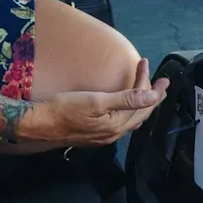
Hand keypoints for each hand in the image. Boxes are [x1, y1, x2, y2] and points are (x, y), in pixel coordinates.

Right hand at [16, 58, 167, 147]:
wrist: (40, 124)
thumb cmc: (65, 109)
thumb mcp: (97, 101)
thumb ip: (126, 99)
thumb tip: (153, 97)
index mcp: (117, 125)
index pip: (142, 104)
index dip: (149, 86)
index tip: (150, 67)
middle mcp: (114, 134)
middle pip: (140, 114)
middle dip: (152, 96)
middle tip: (162, 82)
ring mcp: (104, 136)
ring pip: (132, 119)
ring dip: (142, 104)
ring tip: (150, 93)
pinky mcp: (96, 135)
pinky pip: (122, 123)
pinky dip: (130, 111)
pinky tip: (128, 108)